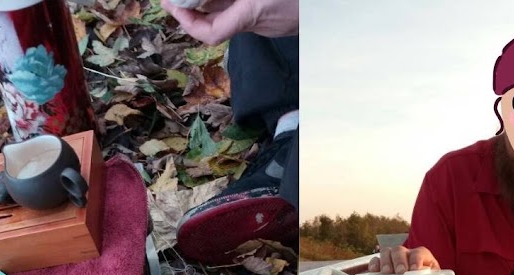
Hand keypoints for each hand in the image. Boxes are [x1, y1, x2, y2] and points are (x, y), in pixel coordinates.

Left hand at [163, 0, 297, 45]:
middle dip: (193, 7)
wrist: (342, 8)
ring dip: (213, 1)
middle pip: (217, 22)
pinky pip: (249, 10)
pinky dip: (233, 0)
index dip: (186, 21)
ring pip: (234, 15)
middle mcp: (262, 23)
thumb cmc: (303, 2)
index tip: (171, 3)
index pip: (211, 33)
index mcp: (256, 12)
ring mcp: (274, 23)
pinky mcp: (282, 17)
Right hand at [366, 245, 438, 273]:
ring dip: (385, 261)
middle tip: (400, 271)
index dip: (416, 259)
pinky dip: (373, 264)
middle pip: (400, 250)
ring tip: (386, 272)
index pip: (419, 253)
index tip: (415, 269)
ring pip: (386, 252)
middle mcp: (405, 255)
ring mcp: (391, 259)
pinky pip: (375, 260)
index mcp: (420, 257)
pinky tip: (373, 271)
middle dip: (399, 260)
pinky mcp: (380, 266)